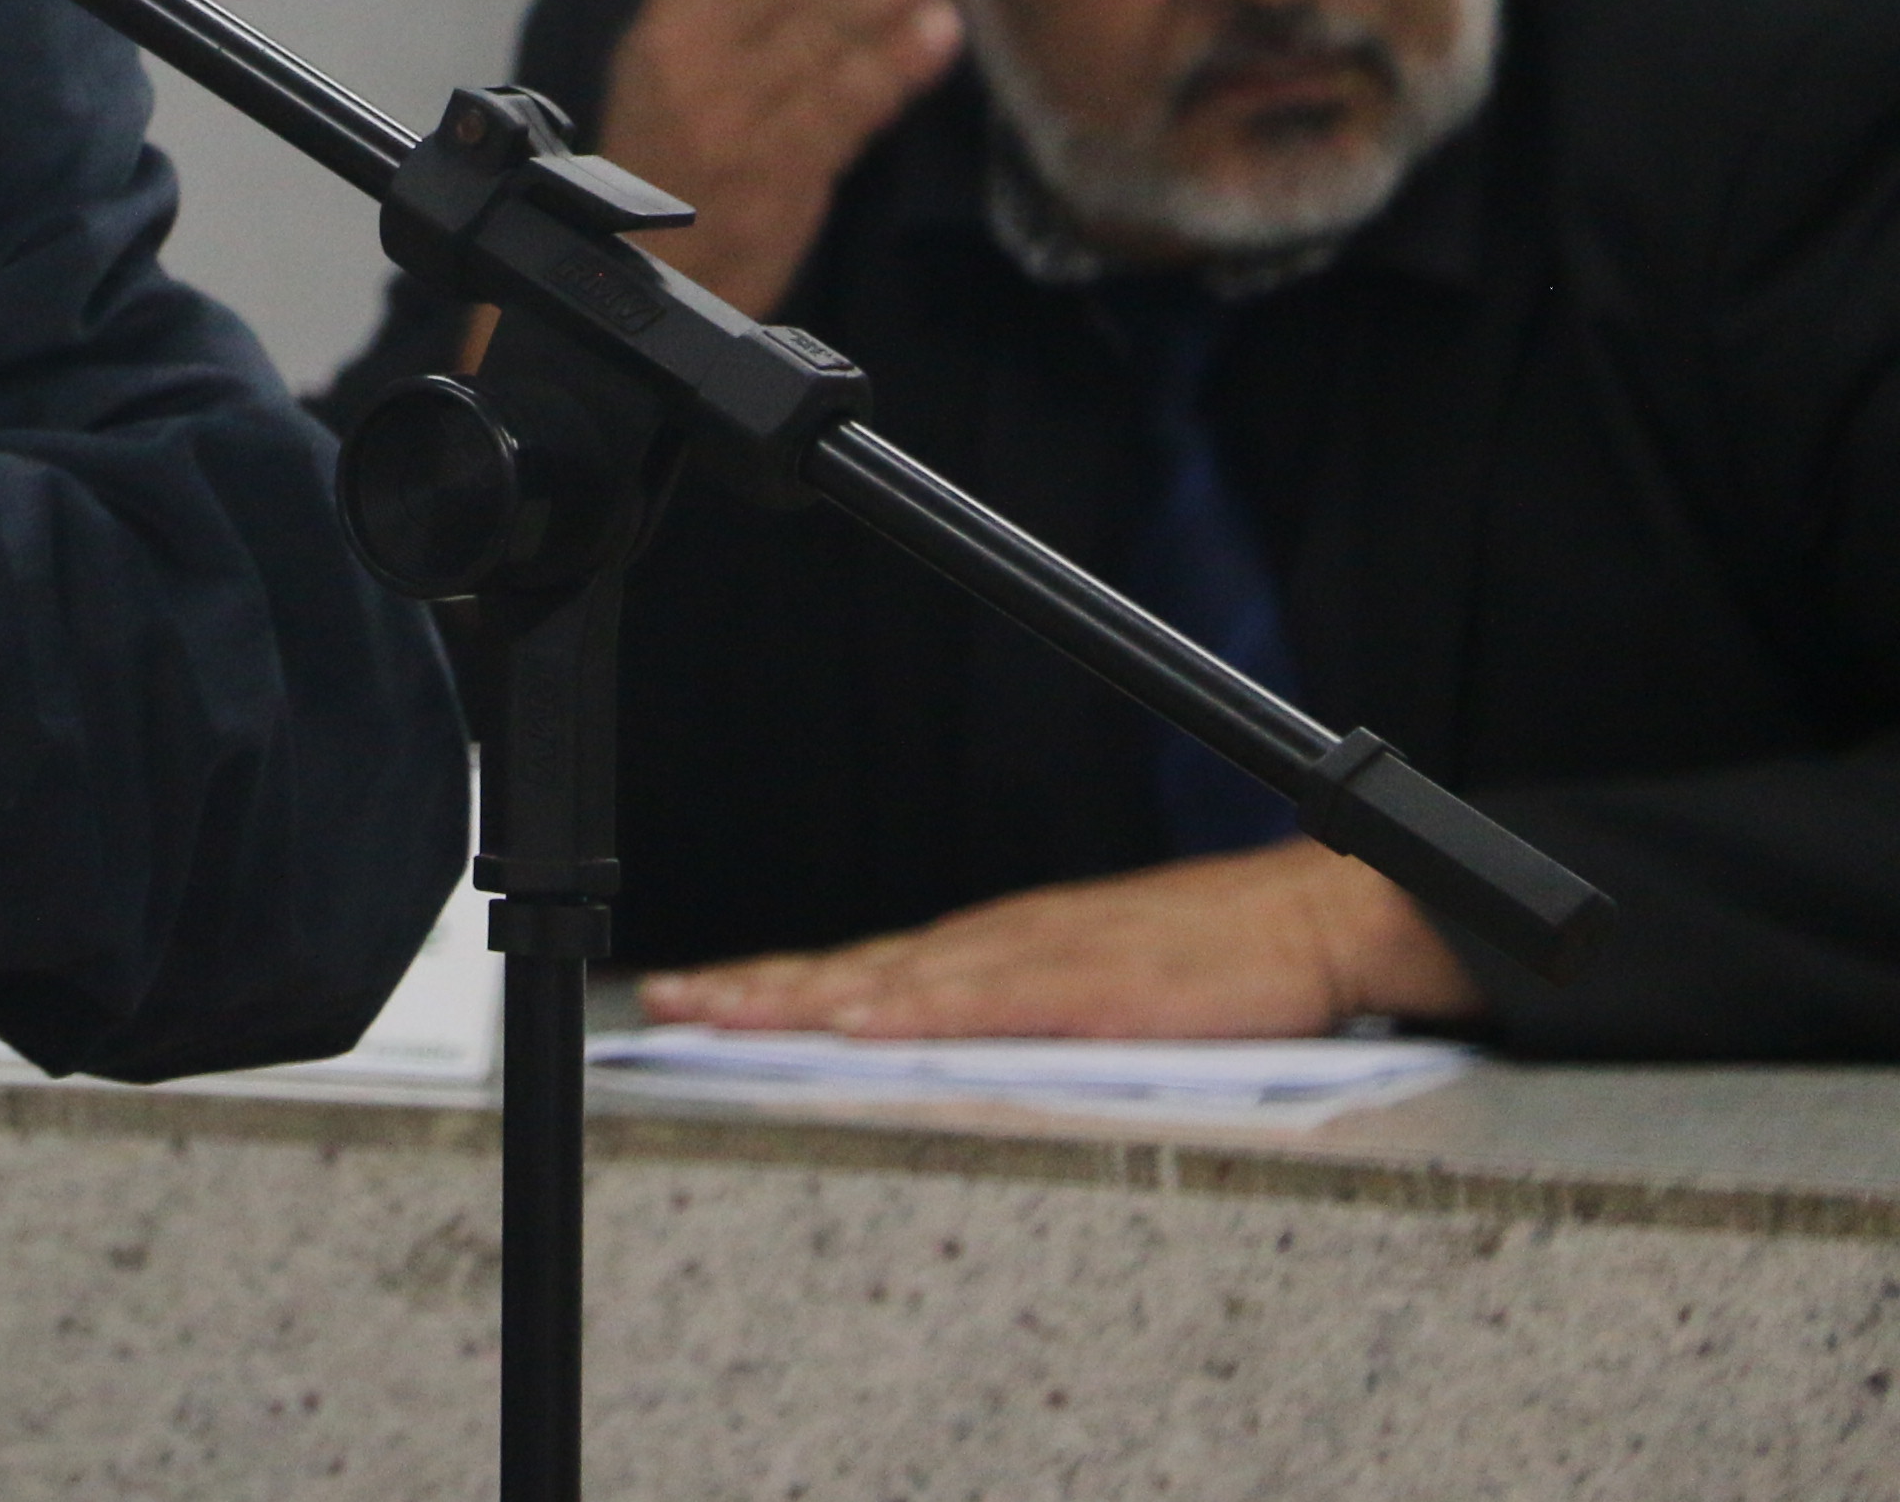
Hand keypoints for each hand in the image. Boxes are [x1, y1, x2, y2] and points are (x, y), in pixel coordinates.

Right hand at [582, 0, 988, 320]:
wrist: (635, 283)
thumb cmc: (674, 153)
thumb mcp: (677, 47)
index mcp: (673, 16)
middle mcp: (694, 58)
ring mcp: (730, 119)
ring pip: (822, 31)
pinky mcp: (769, 182)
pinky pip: (836, 116)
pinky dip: (888, 71)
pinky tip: (941, 30)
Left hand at [635, 843, 1482, 1039]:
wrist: (1311, 921)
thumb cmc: (1208, 966)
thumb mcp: (1085, 997)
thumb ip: (1009, 1025)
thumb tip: (926, 1060)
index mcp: (991, 956)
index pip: (857, 977)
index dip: (771, 991)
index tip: (692, 1002)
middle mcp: (997, 948)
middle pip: (852, 975)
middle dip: (756, 993)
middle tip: (669, 1005)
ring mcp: (1039, 961)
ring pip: (897, 984)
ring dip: (808, 1000)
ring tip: (730, 1015)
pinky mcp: (1091, 985)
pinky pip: (988, 1002)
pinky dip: (918, 1014)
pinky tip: (863, 1024)